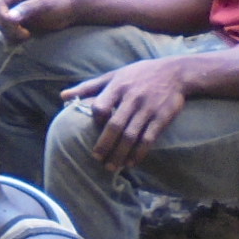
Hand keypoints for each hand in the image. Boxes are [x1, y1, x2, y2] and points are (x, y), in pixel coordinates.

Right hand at [0, 0, 80, 42]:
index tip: (16, 25)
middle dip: (6, 26)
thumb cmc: (60, 3)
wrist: (72, 11)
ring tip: (27, 35)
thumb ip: (27, 9)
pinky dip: (13, 37)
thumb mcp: (45, 4)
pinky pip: (6, 31)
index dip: (2, 15)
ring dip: (10, 33)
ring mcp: (13, 10)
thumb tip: (9, 17)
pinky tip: (27, 36)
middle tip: (25, 33)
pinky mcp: (17, 22)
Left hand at [60, 55, 191, 170]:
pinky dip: (139, 152)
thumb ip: (88, 87)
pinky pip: (149, 138)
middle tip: (97, 159)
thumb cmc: (139, 74)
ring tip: (112, 166)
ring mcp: (148, 109)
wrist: (175, 72)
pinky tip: (132, 162)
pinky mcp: (162, 117)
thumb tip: (62, 97)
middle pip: (115, 126)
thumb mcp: (113, 75)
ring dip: (121, 153)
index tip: (92, 129)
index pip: (100, 106)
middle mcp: (132, 98)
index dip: (95, 119)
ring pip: (131, 135)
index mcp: (118, 86)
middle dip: (105, 145)